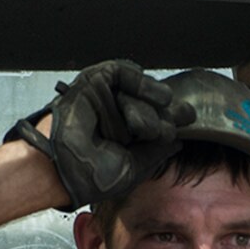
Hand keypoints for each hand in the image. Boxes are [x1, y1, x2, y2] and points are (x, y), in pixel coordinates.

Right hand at [8, 60, 195, 209]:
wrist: (60, 169)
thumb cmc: (89, 175)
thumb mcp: (134, 168)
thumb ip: (156, 152)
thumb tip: (177, 140)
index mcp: (126, 137)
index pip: (155, 120)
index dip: (173, 118)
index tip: (189, 119)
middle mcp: (116, 116)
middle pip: (151, 103)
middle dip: (166, 112)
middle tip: (173, 122)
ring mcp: (104, 98)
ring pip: (139, 89)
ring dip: (149, 103)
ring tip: (147, 121)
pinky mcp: (93, 83)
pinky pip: (122, 72)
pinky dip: (140, 81)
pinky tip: (154, 95)